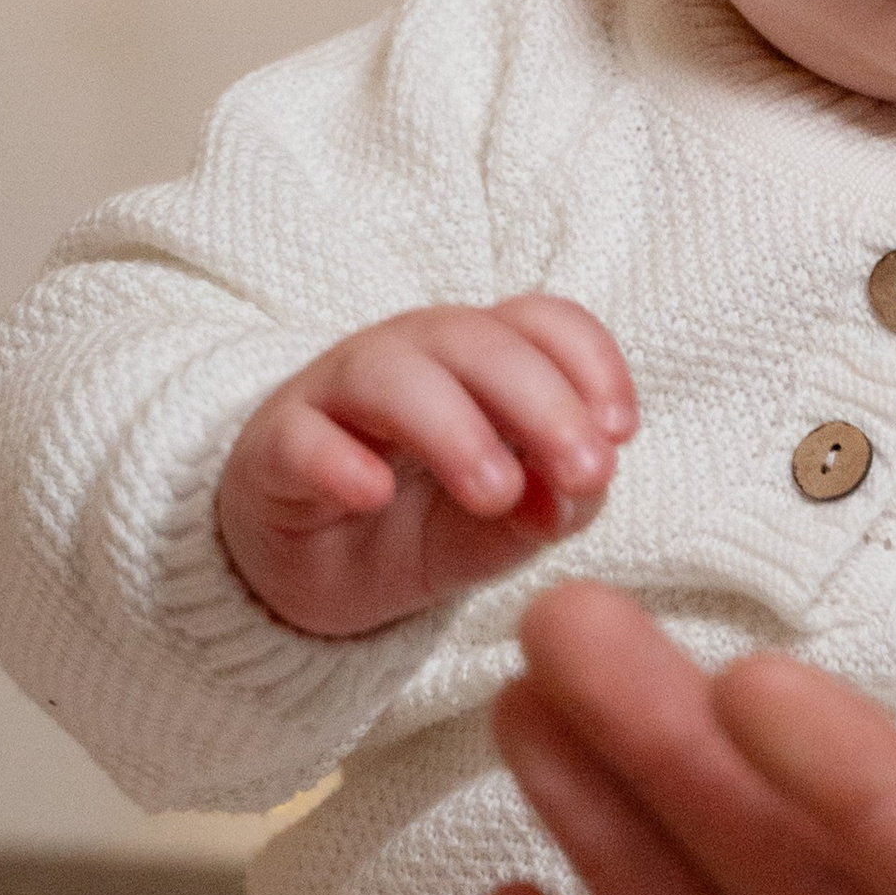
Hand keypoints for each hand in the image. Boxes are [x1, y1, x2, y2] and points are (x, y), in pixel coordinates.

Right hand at [214, 301, 634, 638]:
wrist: (313, 574)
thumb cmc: (420, 524)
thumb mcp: (505, 526)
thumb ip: (552, 506)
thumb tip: (577, 492)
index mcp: (478, 360)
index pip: (541, 320)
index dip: (591, 362)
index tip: (620, 432)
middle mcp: (410, 356)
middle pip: (477, 340)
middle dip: (544, 402)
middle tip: (586, 473)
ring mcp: (335, 395)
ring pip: (391, 374)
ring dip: (454, 428)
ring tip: (495, 492)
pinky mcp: (275, 449)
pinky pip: (299, 437)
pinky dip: (337, 460)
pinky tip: (372, 495)